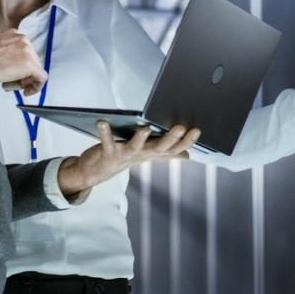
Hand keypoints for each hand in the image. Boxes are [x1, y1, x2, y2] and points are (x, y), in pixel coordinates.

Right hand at [0, 29, 47, 95]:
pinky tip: (25, 92)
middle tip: (9, 83)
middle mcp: (24, 40)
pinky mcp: (30, 65)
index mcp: (15, 34)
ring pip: (36, 71)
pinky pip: (41, 78)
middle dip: (22, 75)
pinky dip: (35, 87)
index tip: (12, 75)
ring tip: (7, 84)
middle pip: (32, 62)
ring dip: (23, 81)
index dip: (20, 67)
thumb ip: (9, 54)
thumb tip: (16, 66)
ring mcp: (28, 51)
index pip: (26, 54)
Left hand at [57, 122, 201, 196]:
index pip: (174, 148)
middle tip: (181, 128)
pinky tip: (102, 121)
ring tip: (146, 128)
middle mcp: (141, 155)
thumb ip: (167, 153)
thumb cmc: (124, 157)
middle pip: (159, 148)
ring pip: (135, 147)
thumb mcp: (147, 154)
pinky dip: (104, 132)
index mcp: (152, 153)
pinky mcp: (107, 152)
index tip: (197, 130)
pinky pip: (106, 142)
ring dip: (140, 139)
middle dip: (171, 139)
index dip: (186, 141)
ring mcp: (125, 155)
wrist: (97, 171)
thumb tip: (187, 155)